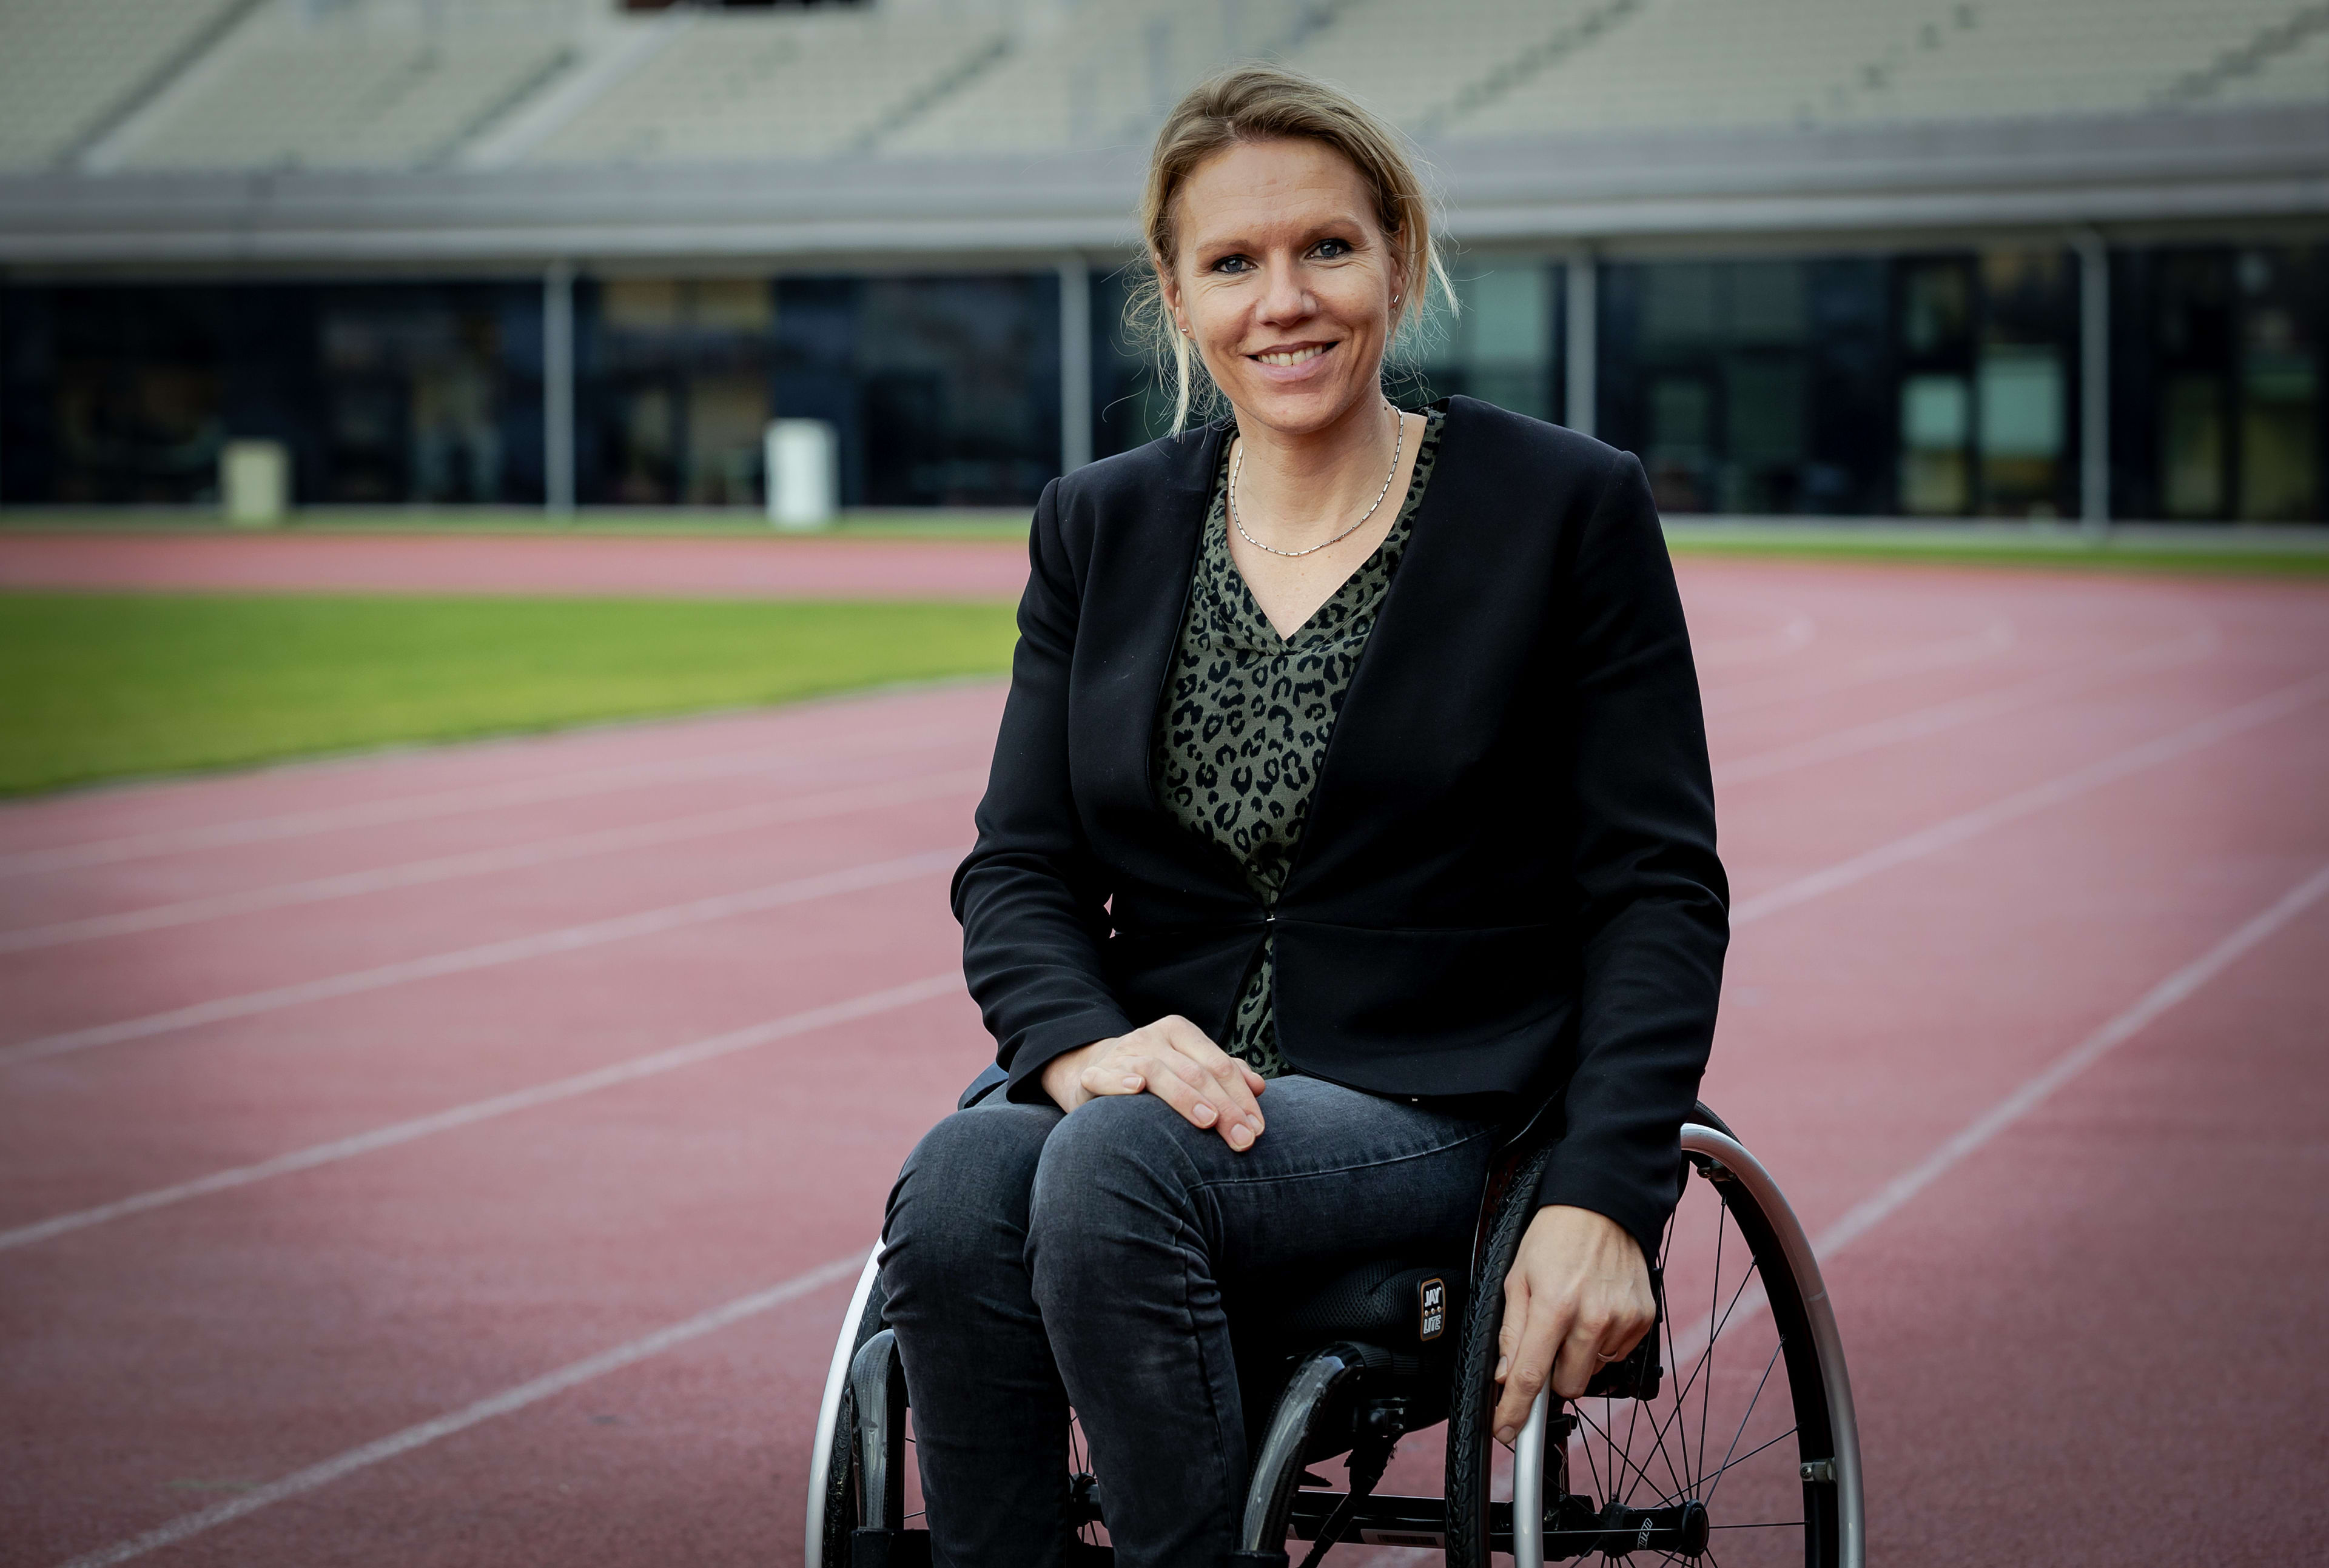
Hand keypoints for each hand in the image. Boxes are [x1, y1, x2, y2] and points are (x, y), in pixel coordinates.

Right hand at [1039, 1015, 1268, 1151]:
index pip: (1219, 1064)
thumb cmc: (1156, 1074)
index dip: (1241, 1097)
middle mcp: (1152, 1038)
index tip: (1258, 1129)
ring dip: (1184, 1098)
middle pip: (1195, 1072)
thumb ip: (1224, 1074)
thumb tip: (1259, 1086)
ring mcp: (1123, 1054)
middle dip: (1224, 1108)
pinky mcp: (1095, 1073)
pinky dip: (1120, 1082)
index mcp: (1179, 1032)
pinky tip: (1136, 1090)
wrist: (1094, 1068)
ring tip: (1207, 1122)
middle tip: (1243, 1139)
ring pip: (1157, 1071)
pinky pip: (1106, 1076)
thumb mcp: (1189, 1066)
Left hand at [1492, 1205, 1654, 1442]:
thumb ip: (1512, 1330)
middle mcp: (1593, 1318)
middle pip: (1568, 1386)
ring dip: (1579, 1356)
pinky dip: (1602, 1343)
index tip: (1505, 1433)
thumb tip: (1507, 1376)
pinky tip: (1596, 1310)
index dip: (1514, 1412)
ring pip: (1593, 1372)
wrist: (1603, 1206)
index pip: (1531, 1377)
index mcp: (1554, 1306)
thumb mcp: (1517, 1277)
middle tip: (1547, 1338)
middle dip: (1552, 1374)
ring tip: (1574, 1314)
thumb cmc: (1554, 1237)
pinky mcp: (1644, 1320)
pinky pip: (1617, 1354)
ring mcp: (1623, 1321)